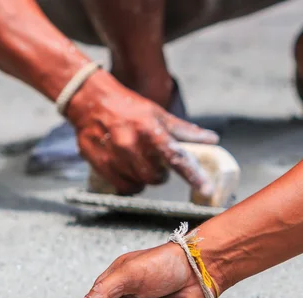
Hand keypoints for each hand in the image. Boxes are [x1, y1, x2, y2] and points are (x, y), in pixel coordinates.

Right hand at [66, 72, 218, 194]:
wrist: (91, 103)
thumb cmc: (129, 109)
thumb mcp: (158, 115)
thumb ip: (184, 132)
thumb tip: (212, 139)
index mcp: (151, 131)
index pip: (177, 158)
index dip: (194, 176)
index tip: (207, 189)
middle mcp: (133, 146)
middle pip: (157, 178)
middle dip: (159, 173)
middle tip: (153, 160)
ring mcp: (116, 158)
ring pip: (140, 183)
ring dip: (142, 177)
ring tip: (137, 160)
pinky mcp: (102, 166)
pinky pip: (124, 187)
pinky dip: (129, 183)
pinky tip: (126, 169)